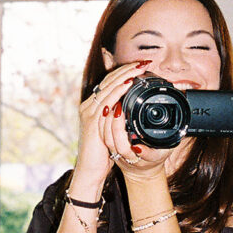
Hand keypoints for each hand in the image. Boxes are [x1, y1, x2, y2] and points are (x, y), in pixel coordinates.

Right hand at [74, 60, 152, 183]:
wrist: (91, 170)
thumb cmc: (102, 154)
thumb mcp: (112, 132)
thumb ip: (118, 121)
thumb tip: (131, 113)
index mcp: (93, 107)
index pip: (109, 83)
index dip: (124, 73)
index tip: (140, 66)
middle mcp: (89, 106)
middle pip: (108, 80)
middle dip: (126, 69)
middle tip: (143, 62)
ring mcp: (89, 112)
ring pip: (108, 87)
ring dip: (125, 75)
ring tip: (139, 68)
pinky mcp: (92, 120)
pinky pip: (107, 100)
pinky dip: (119, 90)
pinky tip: (129, 83)